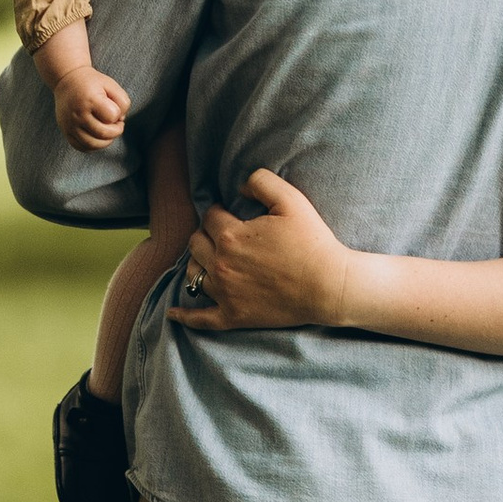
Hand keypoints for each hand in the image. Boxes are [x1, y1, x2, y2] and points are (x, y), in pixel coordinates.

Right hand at [54, 65, 133, 150]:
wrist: (67, 80)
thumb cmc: (93, 84)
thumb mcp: (111, 85)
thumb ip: (123, 102)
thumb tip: (120, 121)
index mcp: (90, 100)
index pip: (112, 116)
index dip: (118, 113)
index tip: (114, 107)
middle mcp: (78, 114)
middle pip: (103, 134)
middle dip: (116, 131)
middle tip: (117, 123)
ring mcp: (70, 125)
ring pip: (92, 145)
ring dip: (106, 141)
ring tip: (108, 132)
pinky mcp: (66, 132)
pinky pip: (81, 147)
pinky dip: (93, 146)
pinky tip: (97, 137)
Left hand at [170, 170, 356, 332]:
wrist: (329, 286)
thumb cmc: (312, 242)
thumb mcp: (291, 200)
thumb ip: (261, 182)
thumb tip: (239, 186)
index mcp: (230, 236)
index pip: (210, 216)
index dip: (220, 212)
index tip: (231, 214)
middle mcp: (220, 265)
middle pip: (196, 242)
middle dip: (206, 234)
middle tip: (223, 235)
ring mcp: (224, 293)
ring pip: (192, 274)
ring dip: (197, 263)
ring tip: (209, 259)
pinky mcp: (232, 316)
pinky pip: (200, 319)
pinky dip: (184, 316)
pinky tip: (173, 313)